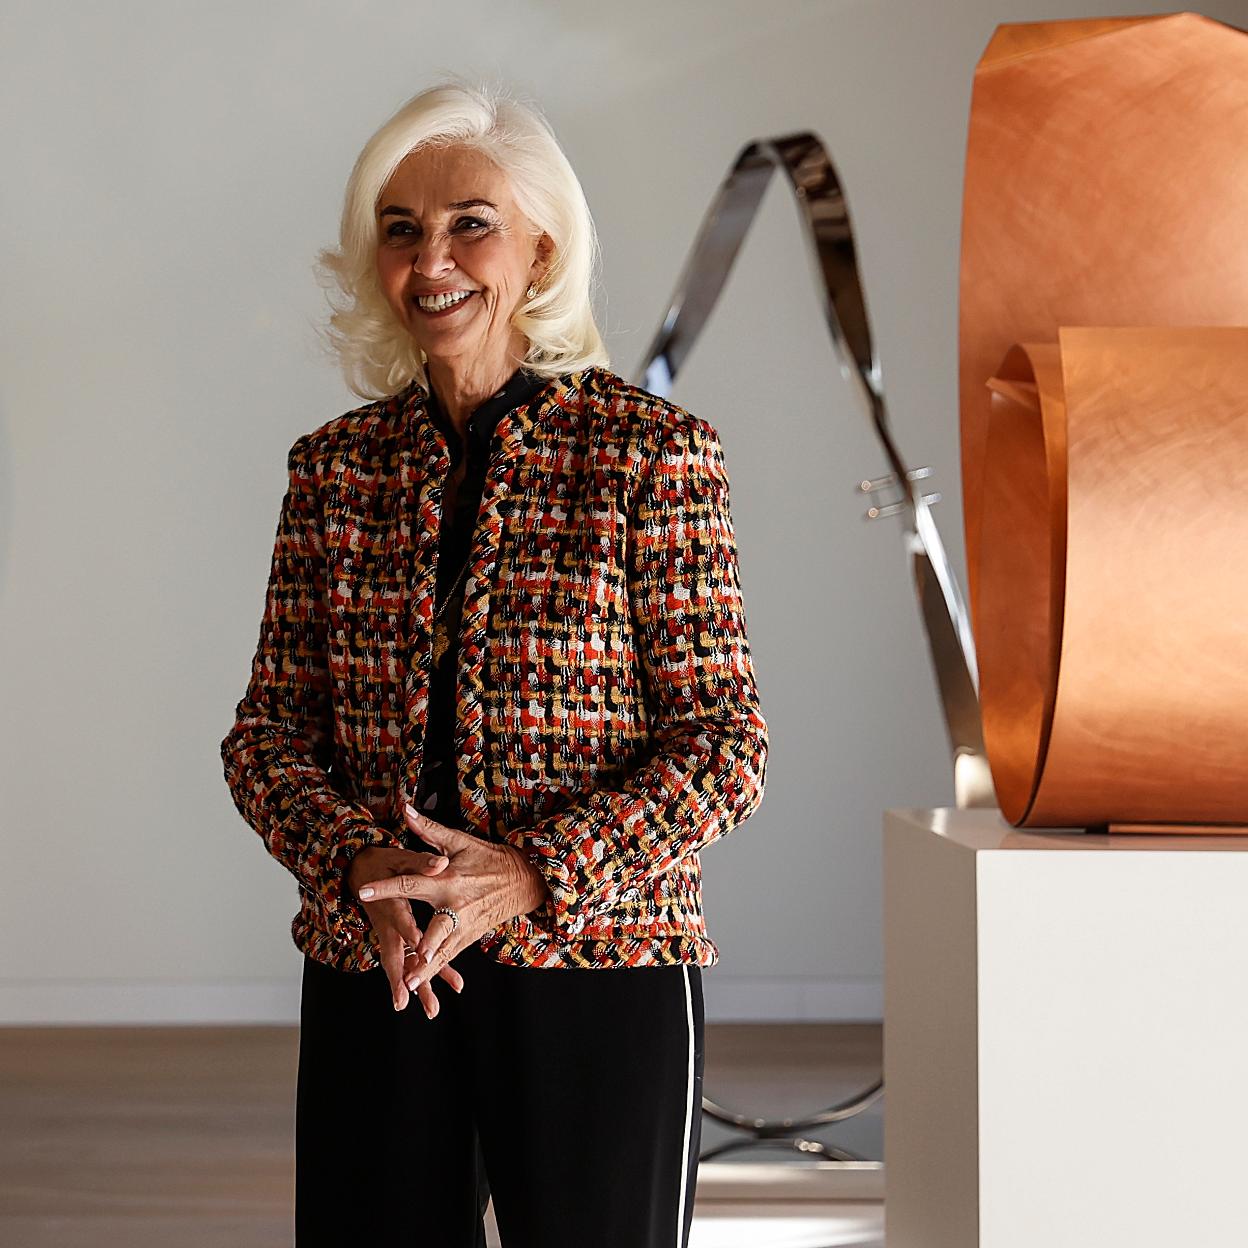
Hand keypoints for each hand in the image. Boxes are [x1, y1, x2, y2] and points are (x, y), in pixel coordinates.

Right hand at [346, 845, 464, 1016]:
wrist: (359, 871)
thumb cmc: (382, 864)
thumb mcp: (399, 858)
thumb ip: (421, 863)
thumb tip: (442, 863)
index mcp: (389, 903)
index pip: (400, 920)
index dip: (409, 934)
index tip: (421, 952)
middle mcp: (388, 924)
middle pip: (395, 955)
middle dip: (401, 979)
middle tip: (404, 1002)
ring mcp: (391, 935)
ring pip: (404, 964)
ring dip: (417, 986)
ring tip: (433, 1010)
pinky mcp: (398, 939)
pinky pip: (412, 960)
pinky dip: (427, 974)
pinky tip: (450, 987)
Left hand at [355, 804, 549, 993]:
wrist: (524, 880)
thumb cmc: (489, 858)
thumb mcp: (460, 840)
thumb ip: (428, 828)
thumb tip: (405, 809)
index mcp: (448, 880)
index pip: (411, 884)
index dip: (386, 888)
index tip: (364, 892)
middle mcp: (455, 906)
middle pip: (434, 929)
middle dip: (419, 945)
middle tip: (405, 960)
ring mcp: (464, 925)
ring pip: (442, 951)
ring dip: (426, 969)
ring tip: (409, 984)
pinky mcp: (468, 937)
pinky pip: (449, 956)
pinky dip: (434, 969)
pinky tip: (418, 982)